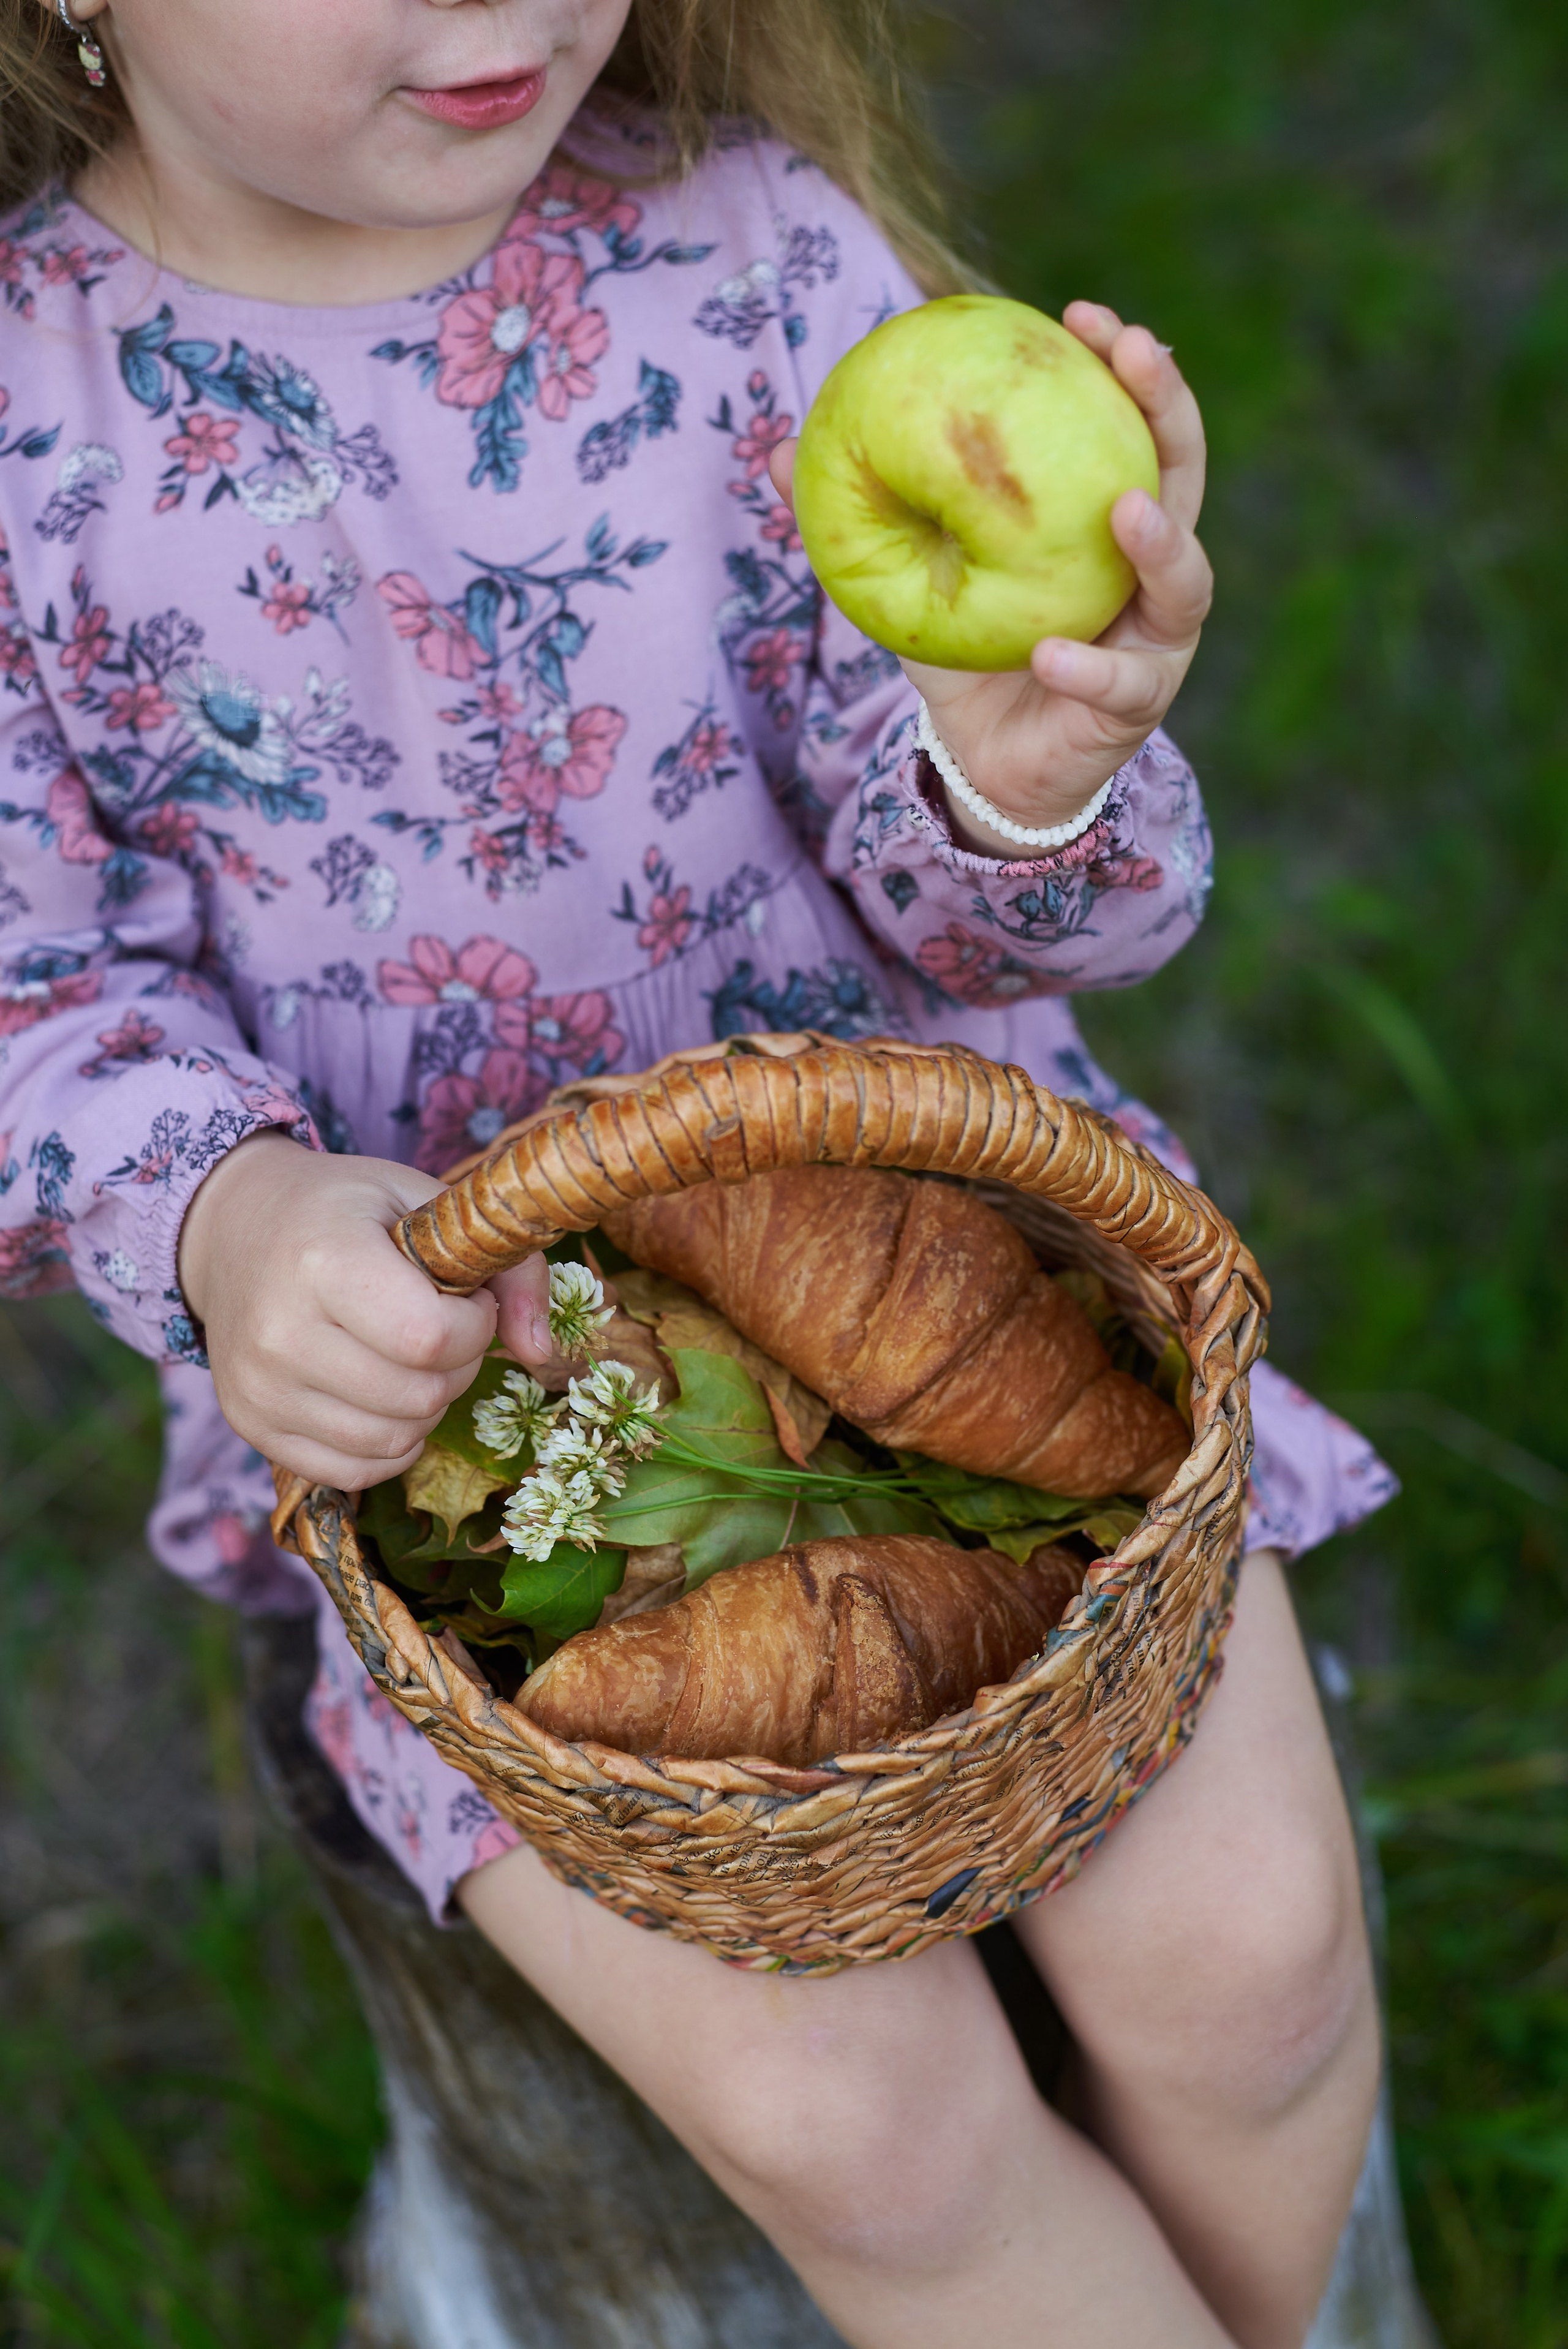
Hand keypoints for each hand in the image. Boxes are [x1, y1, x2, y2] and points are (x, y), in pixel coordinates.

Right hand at [177, 1131, 556, 1487]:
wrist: (232, 1228)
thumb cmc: (345, 1211)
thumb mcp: (427, 1204)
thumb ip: (508, 1269)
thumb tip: (540, 1354)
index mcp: (324, 1261)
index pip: (430, 1338)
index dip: (473, 1328)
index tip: (466, 1302)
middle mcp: (280, 1332)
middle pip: (417, 1395)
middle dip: (455, 1366)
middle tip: (439, 1328)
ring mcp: (260, 1388)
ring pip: (392, 1440)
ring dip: (425, 1406)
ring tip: (407, 1357)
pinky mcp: (251, 1425)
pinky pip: (354, 1471)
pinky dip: (389, 1444)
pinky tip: (380, 1394)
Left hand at [769, 303, 1211, 854]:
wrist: (986, 762)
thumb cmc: (966, 654)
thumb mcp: (909, 576)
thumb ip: (860, 515)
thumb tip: (777, 448)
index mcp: (1100, 517)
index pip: (1127, 425)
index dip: (1119, 366)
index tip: (1084, 316)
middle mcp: (1148, 567)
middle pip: (1182, 473)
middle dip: (1169, 409)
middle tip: (1137, 355)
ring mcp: (1154, 638)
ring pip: (1185, 581)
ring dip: (1162, 541)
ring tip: (1125, 511)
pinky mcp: (1135, 705)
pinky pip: (1119, 682)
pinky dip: (1085, 666)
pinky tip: (1049, 653)